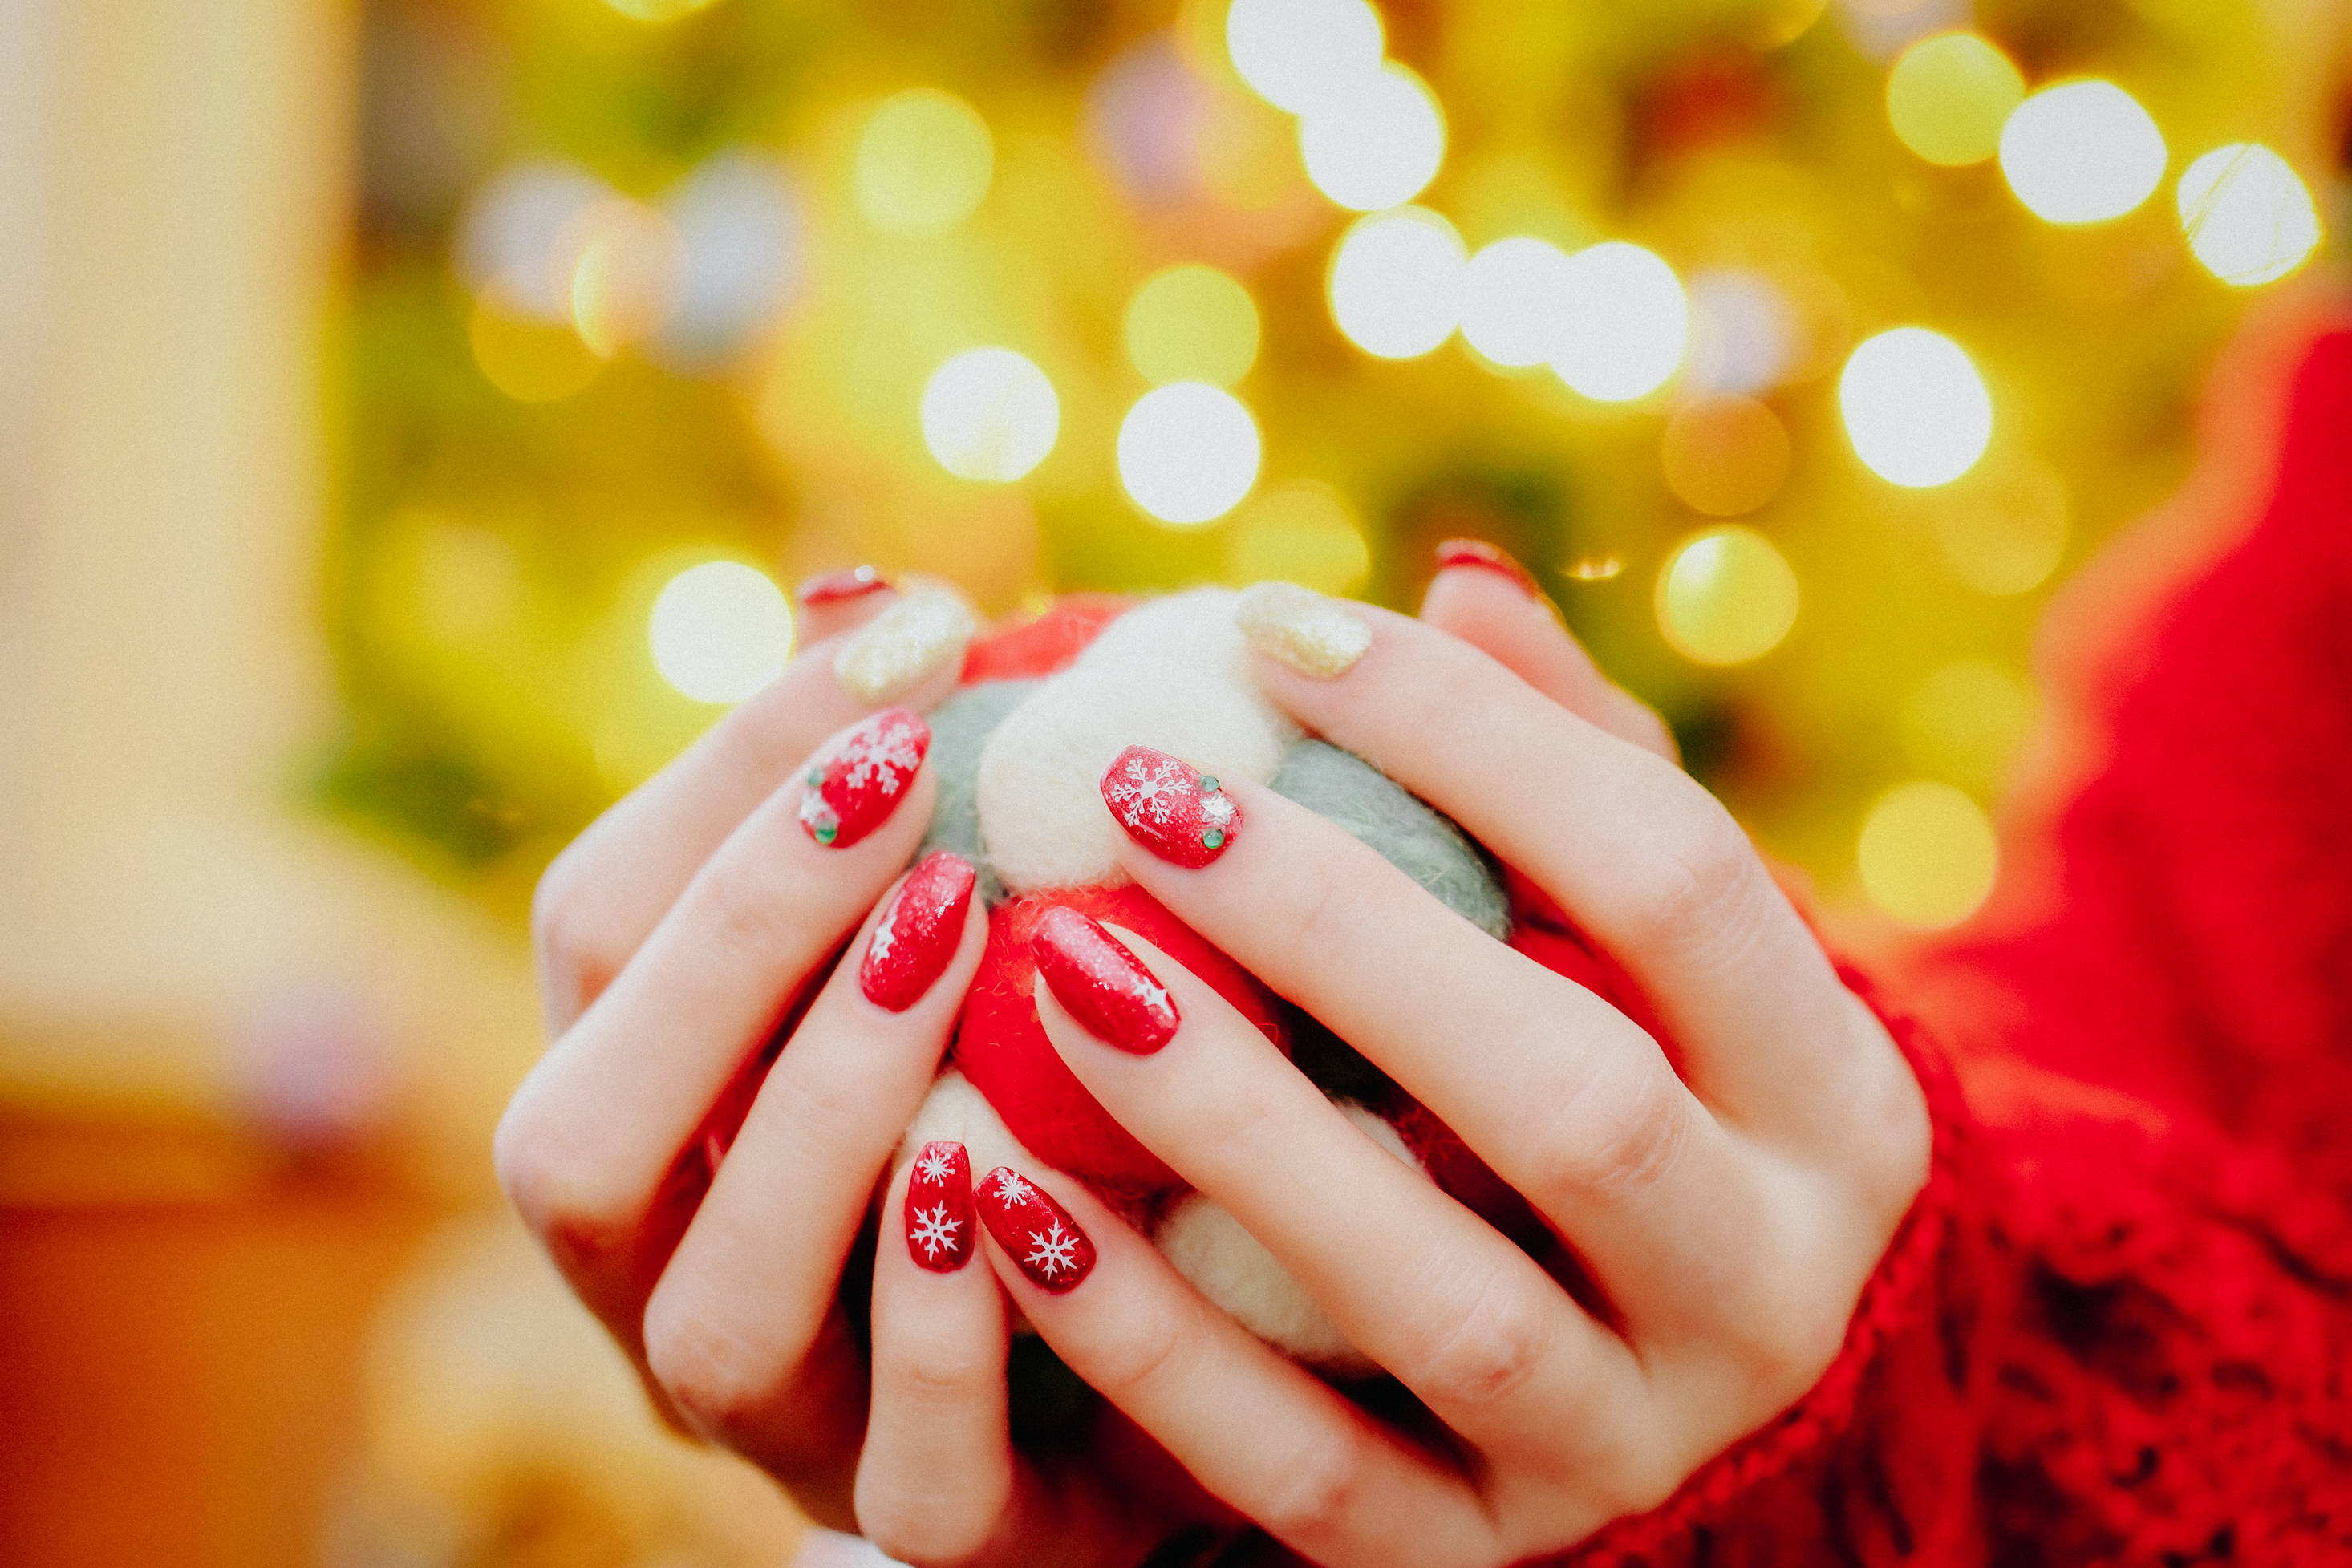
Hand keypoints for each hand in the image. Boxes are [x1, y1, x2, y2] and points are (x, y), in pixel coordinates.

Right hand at [495, 580, 1222, 1564]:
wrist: (1226, 1344)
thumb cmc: (1086, 1080)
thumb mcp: (1000, 929)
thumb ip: (930, 790)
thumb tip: (874, 589)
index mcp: (659, 1114)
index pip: (599, 929)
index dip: (727, 772)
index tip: (909, 631)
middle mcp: (667, 1278)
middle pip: (575, 1132)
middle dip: (733, 932)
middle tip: (905, 765)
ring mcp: (786, 1424)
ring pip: (710, 1306)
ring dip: (823, 1102)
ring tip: (955, 930)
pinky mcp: (943, 1526)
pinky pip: (902, 1465)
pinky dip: (946, 1313)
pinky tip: (1018, 1164)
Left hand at [977, 586, 1929, 1566]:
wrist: (1700, 1387)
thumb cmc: (1646, 1089)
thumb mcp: (1658, 954)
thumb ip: (1570, 774)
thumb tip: (1451, 580)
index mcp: (1835, 1101)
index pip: (1669, 879)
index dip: (1472, 737)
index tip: (1265, 630)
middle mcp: (1765, 1286)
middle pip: (1568, 1098)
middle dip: (1342, 929)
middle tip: (1136, 794)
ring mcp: (1627, 1446)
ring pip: (1437, 1302)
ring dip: (1233, 1129)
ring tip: (1053, 973)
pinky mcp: (1476, 1557)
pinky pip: (1303, 1470)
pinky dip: (1148, 1343)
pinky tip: (1002, 1205)